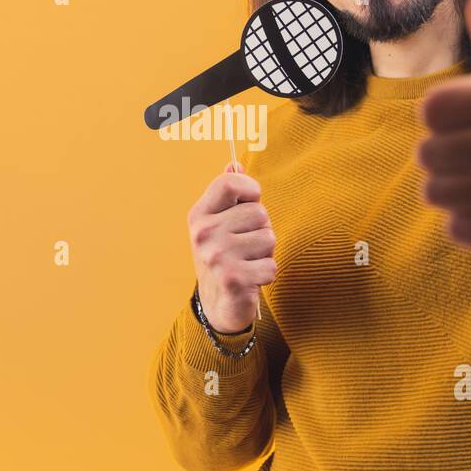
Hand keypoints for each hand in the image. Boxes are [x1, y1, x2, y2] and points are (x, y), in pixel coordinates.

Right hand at [187, 162, 277, 331]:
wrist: (217, 305)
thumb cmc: (224, 257)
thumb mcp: (220, 224)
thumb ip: (228, 195)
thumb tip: (234, 164)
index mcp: (199, 215)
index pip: (230, 183)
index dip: (250, 190)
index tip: (250, 203)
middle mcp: (204, 233)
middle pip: (258, 212)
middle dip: (261, 229)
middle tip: (245, 246)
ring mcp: (216, 256)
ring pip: (269, 238)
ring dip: (265, 253)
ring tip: (248, 262)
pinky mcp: (233, 279)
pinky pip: (271, 265)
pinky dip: (267, 274)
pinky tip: (251, 280)